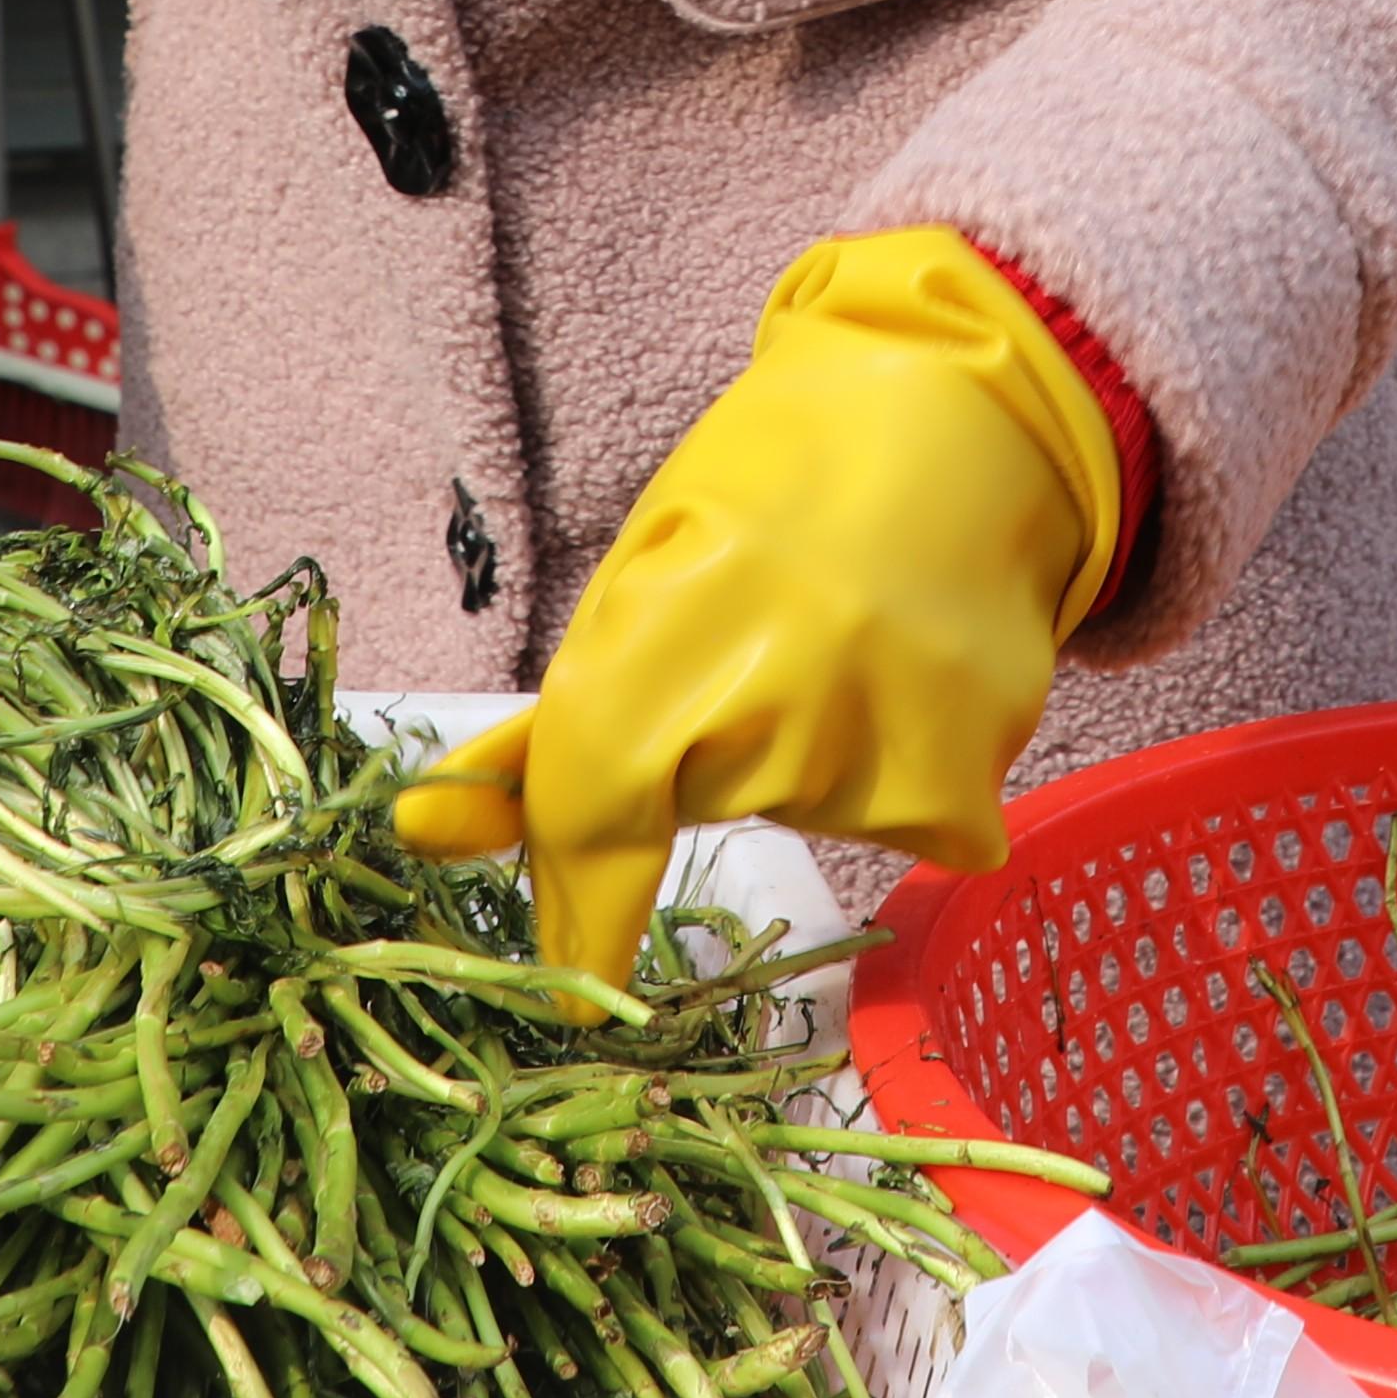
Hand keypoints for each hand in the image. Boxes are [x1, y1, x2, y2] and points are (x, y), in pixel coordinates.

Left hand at [393, 229, 1126, 995]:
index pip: (599, 798)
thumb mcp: (645, 573)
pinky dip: (885, 773)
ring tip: (842, 639)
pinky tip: (906, 676)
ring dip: (796, 762)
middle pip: (695, 803)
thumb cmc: (777, 485)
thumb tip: (424, 833)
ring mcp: (898, 736)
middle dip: (693, 766)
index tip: (567, 978)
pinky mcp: (972, 781)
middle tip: (751, 653)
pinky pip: (895, 825)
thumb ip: (551, 728)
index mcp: (693, 610)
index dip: (572, 892)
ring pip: (799, 812)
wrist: (968, 419)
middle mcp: (800, 682)